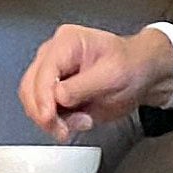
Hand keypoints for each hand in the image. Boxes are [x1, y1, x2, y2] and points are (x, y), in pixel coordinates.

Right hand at [19, 23, 172, 139]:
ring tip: (80, 122)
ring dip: (50, 119)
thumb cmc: (132, 66)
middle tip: (62, 129)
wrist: (142, 74)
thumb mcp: (113, 75)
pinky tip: (79, 120)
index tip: (49, 118)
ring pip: (32, 100)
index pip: (43, 72)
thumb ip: (83, 86)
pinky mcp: (55, 89)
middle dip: (43, 112)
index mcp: (67, 42)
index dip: (43, 97)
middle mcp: (53, 55)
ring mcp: (52, 72)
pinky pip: (44, 109)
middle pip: (30, 86)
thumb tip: (58, 97)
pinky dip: (56, 121)